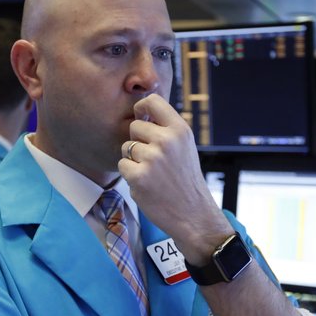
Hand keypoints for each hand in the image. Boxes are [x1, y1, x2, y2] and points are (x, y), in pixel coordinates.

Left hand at [118, 95, 230, 263]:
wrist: (194, 215)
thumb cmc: (185, 180)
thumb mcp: (184, 146)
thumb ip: (166, 129)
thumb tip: (141, 111)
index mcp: (180, 130)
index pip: (152, 101)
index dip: (141, 108)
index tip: (141, 117)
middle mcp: (167, 141)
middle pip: (134, 126)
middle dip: (138, 141)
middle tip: (154, 159)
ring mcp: (152, 158)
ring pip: (126, 147)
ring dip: (133, 159)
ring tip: (152, 173)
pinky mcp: (139, 176)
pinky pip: (122, 165)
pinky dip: (130, 174)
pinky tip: (146, 184)